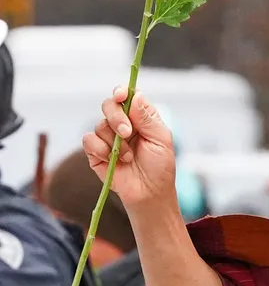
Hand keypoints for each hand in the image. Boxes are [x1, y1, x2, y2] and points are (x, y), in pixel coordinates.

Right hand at [82, 87, 176, 208]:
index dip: (121, 92)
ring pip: (99, 124)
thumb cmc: (160, 166)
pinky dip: (101, 149)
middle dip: (116, 117)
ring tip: (128, 156)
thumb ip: (147, 118)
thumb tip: (135, 95)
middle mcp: (123, 124)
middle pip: (109, 105)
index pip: (127, 96)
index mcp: (140, 117)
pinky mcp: (95, 152)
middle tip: (127, 132)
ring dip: (115, 141)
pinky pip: (89, 140)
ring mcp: (107, 137)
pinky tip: (114, 160)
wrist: (149, 193)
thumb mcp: (161, 140)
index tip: (121, 95)